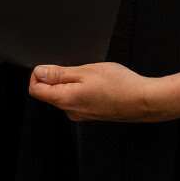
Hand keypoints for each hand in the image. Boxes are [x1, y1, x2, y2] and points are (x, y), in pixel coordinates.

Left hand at [26, 61, 161, 121]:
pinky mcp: (91, 114)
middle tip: (76, 67)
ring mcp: (81, 115)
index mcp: (65, 100)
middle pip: (49, 93)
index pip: (35, 90)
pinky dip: (81, 90)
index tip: (49, 65)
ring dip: (70, 83)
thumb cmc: (119, 85)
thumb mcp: (86, 71)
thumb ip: (59, 73)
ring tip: (90, 75)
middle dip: (56, 77)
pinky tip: (96, 84)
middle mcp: (70, 111)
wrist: (143, 100)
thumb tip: (39, 72)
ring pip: (64, 96)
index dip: (38, 74)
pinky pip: (77, 100)